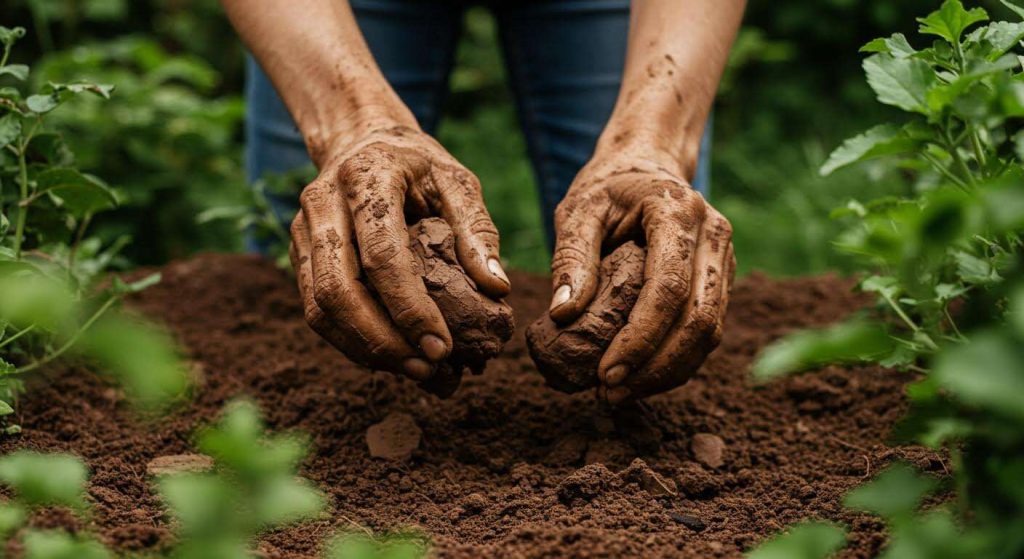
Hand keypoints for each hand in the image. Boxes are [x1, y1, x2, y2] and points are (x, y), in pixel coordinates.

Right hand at [289, 125, 509, 381]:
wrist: (361, 138)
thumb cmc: (417, 165)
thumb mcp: (456, 181)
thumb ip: (476, 229)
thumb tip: (497, 288)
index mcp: (365, 179)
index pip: (381, 256)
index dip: (409, 308)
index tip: (442, 346)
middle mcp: (322, 203)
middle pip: (337, 289)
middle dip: (381, 340)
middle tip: (426, 369)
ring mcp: (302, 230)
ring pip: (318, 307)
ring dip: (363, 349)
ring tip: (412, 372)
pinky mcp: (298, 253)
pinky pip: (314, 309)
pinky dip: (349, 341)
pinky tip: (388, 356)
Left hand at [549, 156, 734, 403]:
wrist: (647, 164)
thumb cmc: (606, 188)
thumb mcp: (578, 212)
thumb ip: (571, 259)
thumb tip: (563, 316)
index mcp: (679, 213)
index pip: (668, 289)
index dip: (641, 338)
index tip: (606, 372)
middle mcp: (714, 235)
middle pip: (699, 319)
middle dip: (656, 366)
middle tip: (610, 393)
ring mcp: (725, 258)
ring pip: (711, 332)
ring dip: (669, 372)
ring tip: (622, 393)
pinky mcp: (723, 279)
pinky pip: (709, 330)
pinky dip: (678, 361)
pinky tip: (642, 377)